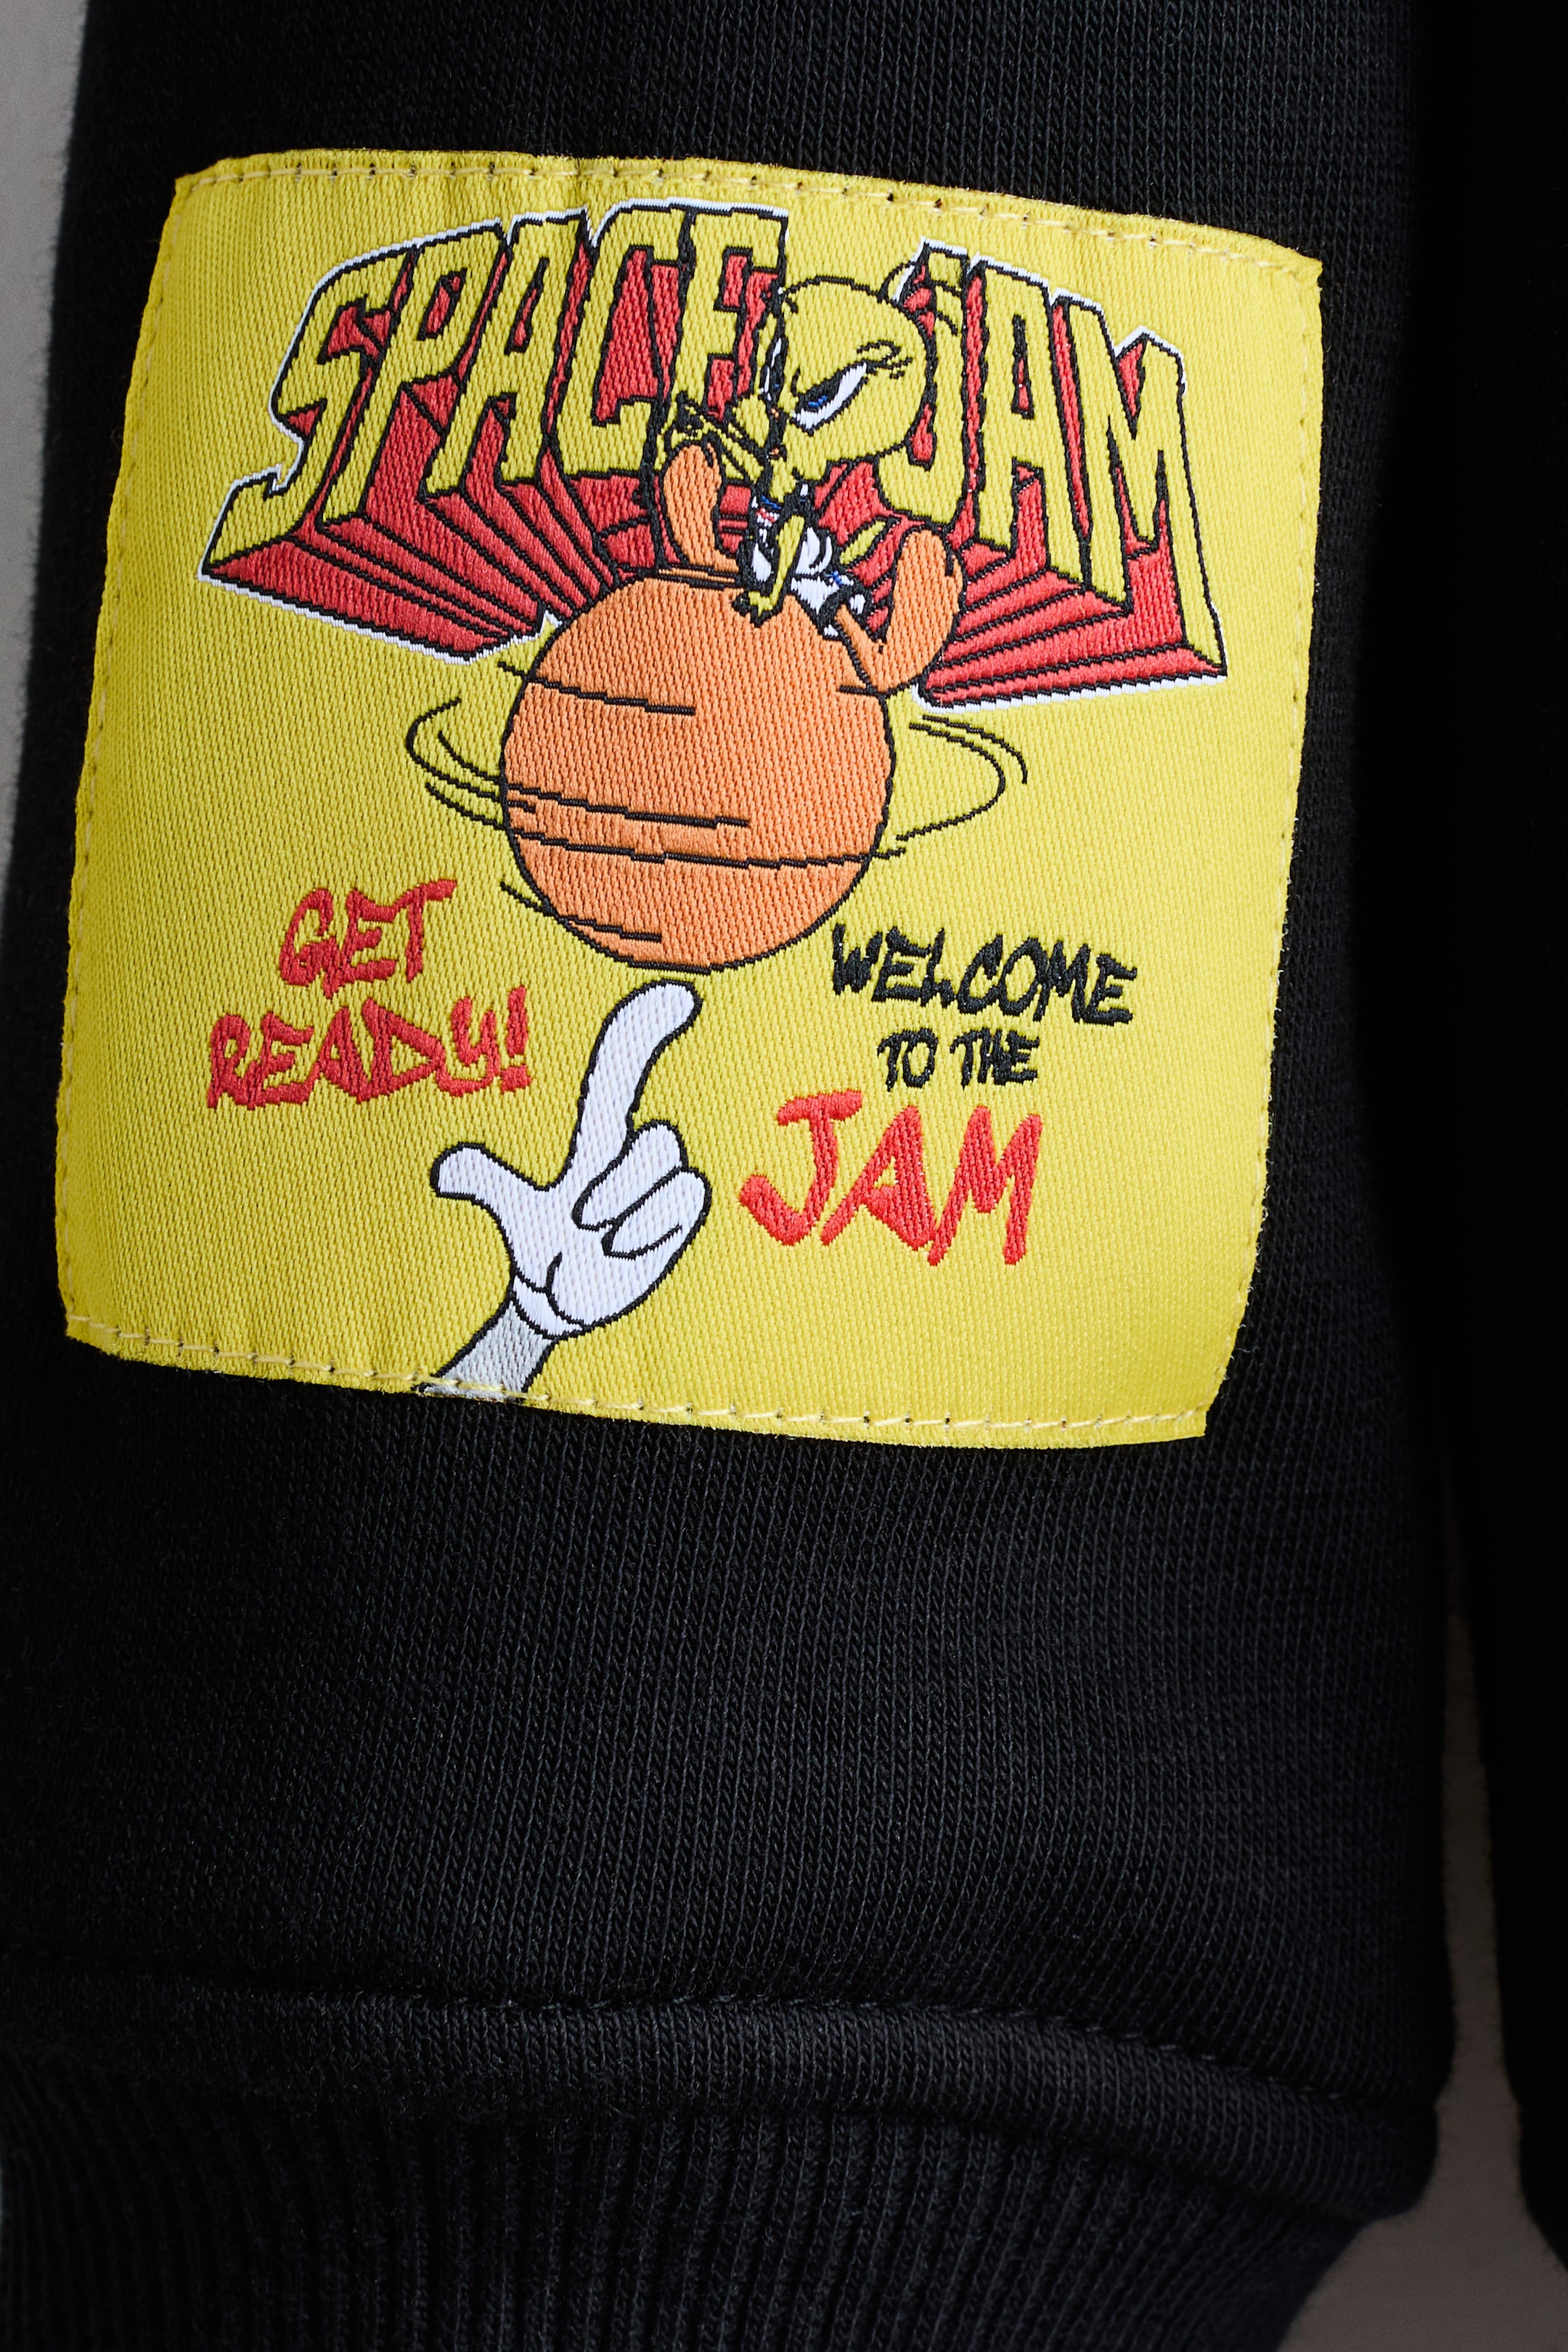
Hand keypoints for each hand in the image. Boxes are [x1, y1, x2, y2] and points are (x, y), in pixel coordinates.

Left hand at [431, 982, 708, 1348]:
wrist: (567, 1297)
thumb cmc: (541, 1242)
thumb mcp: (512, 1210)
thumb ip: (485, 1182)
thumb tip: (443, 1173)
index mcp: (596, 1138)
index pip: (622, 1070)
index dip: (645, 1029)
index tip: (678, 995)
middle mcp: (636, 1152)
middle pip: (657, 1140)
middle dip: (619, 1186)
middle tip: (583, 1219)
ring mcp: (664, 1181)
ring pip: (672, 1172)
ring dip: (629, 1216)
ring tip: (602, 1242)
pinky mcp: (684, 1211)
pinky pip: (686, 1200)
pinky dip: (651, 1229)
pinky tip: (626, 1249)